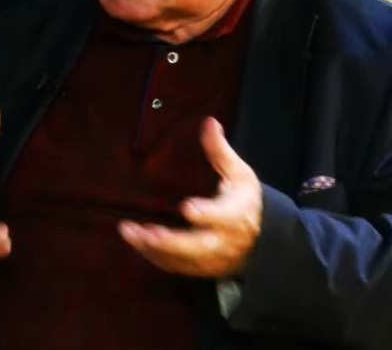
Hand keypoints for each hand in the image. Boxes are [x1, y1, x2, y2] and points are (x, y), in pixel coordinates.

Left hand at [119, 117, 262, 278]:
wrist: (262, 242)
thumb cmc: (247, 202)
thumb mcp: (239, 174)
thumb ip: (220, 151)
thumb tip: (209, 122)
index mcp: (236, 215)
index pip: (222, 216)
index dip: (206, 214)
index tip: (188, 208)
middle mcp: (223, 242)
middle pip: (196, 246)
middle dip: (169, 241)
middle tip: (144, 231)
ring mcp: (212, 260)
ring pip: (181, 260)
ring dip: (153, 249)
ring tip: (129, 231)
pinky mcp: (201, 269)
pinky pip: (175, 267)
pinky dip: (154, 257)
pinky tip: (137, 242)